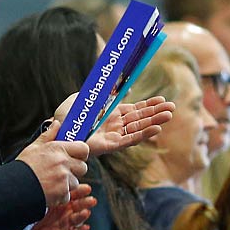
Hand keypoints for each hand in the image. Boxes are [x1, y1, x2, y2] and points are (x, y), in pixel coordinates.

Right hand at [16, 134, 88, 208]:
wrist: (14, 187)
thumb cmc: (23, 167)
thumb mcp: (33, 147)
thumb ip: (48, 135)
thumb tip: (56, 123)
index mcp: (58, 149)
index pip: (84, 149)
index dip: (81, 153)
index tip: (75, 156)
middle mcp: (63, 163)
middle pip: (82, 167)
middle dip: (75, 170)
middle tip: (63, 171)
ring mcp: (64, 179)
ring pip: (75, 182)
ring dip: (67, 184)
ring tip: (52, 182)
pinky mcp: (62, 193)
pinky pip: (68, 194)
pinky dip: (60, 195)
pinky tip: (49, 191)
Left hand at [21, 184, 95, 229]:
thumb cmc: (35, 213)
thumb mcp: (42, 200)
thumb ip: (50, 193)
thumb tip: (56, 182)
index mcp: (63, 201)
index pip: (75, 194)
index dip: (81, 191)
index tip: (87, 188)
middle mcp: (67, 211)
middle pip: (80, 205)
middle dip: (86, 202)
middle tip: (91, 200)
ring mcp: (67, 223)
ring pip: (78, 219)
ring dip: (83, 215)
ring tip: (86, 212)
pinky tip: (85, 227)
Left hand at [49, 92, 174, 155]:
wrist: (57, 128)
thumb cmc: (69, 114)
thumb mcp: (89, 97)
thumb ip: (105, 90)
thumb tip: (121, 83)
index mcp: (111, 114)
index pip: (135, 110)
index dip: (149, 105)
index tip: (162, 100)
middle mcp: (115, 126)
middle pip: (140, 119)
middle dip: (156, 113)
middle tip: (172, 107)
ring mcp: (113, 135)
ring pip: (138, 128)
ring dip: (154, 122)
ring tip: (169, 115)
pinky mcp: (109, 145)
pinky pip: (129, 140)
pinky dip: (143, 135)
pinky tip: (156, 130)